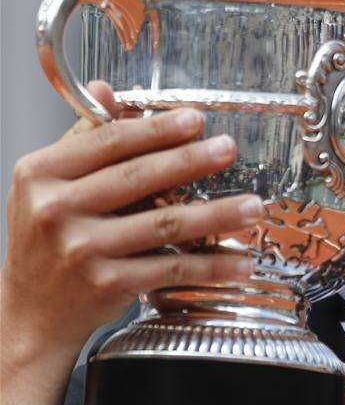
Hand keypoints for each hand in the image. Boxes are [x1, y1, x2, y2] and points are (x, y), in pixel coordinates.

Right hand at [1, 83, 262, 404]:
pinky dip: (210, 266)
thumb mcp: (48, 185)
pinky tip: (239, 261)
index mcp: (42, 174)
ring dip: (215, 214)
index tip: (194, 120)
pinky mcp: (107, 284)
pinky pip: (170, 268)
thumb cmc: (46, 243)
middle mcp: (57, 210)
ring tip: (252, 205)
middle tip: (228, 149)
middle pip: (138, 178)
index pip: (107, 141)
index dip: (155, 129)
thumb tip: (105, 90)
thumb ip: (82, 139)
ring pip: (162, 223)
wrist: (32, 314)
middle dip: (190, 161)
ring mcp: (82, 250)